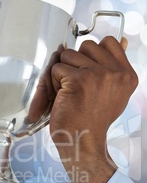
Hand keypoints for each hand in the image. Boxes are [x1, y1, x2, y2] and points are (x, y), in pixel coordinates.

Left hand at [49, 36, 137, 182]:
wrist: (83, 142)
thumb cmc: (92, 121)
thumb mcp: (113, 92)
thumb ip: (114, 67)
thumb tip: (122, 40)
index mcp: (127, 75)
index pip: (109, 42)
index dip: (92, 55)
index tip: (89, 72)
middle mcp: (116, 72)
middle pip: (86, 46)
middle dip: (76, 63)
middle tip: (77, 86)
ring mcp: (97, 75)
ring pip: (68, 56)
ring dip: (63, 73)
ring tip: (70, 93)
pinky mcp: (78, 80)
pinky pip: (56, 69)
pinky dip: (54, 84)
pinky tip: (63, 98)